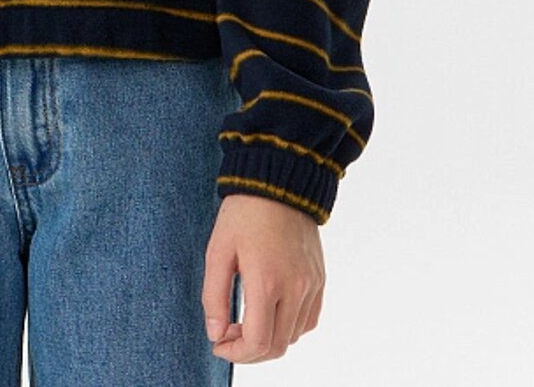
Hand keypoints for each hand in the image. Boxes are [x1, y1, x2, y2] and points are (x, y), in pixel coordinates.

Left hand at [202, 194, 324, 363]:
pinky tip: (270, 312)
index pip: (257, 342)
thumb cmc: (243, 213)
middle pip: (277, 347)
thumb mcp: (218, 251)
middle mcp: (294, 288)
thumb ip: (214, 297)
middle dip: (250, 352)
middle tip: (229, 337)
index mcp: (266, 281)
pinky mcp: (319, 279)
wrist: (278, 181)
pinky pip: (308, 320)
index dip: (236, 353)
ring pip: (294, 336)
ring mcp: (311, 285)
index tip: (219, 343)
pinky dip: (289, 327)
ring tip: (246, 322)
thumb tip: (216, 334)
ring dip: (269, 340)